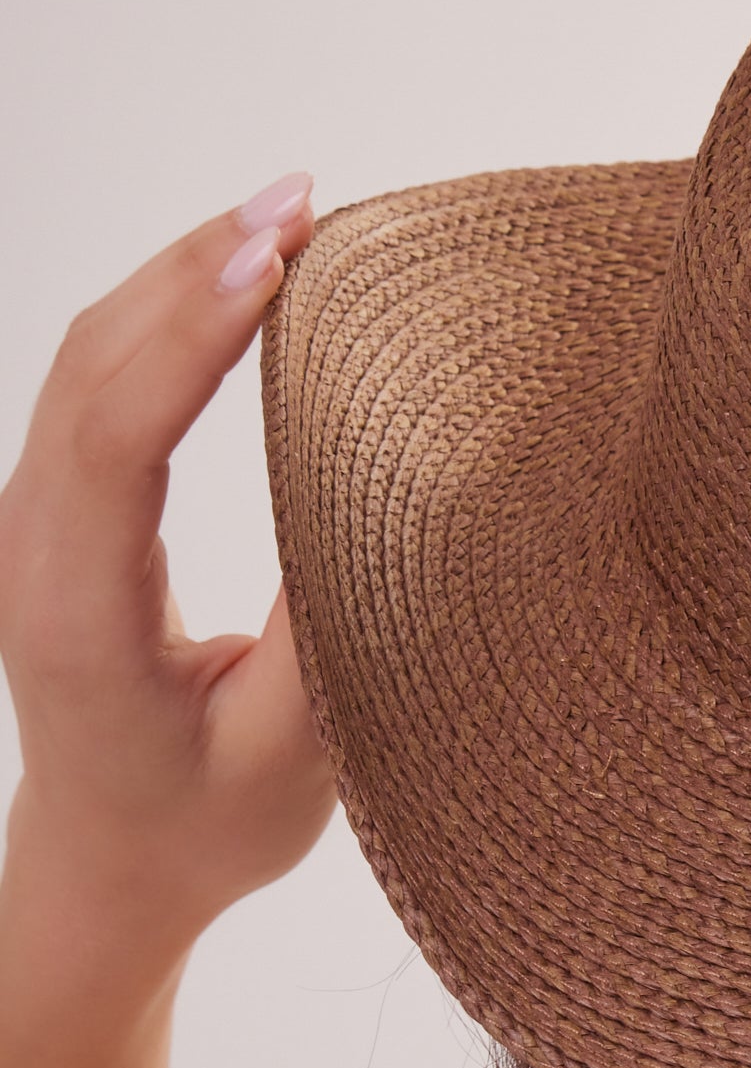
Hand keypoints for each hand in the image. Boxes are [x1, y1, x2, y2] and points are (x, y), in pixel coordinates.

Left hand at [0, 178, 334, 1067]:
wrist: (113, 865)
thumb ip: (330, 625)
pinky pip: (100, 382)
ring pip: (89, 357)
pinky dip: (169, 312)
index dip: (193, 334)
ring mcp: (33, 522)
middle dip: (194, 268)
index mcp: (78, 614)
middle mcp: (31, 551)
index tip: (276, 260)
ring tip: (286, 215)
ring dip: (182, 274)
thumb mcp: (295, 753)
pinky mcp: (58, 509)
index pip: (118, 436)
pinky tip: (240, 277)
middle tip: (302, 202)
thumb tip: (397, 488)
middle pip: (92, 366)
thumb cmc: (208, 826)